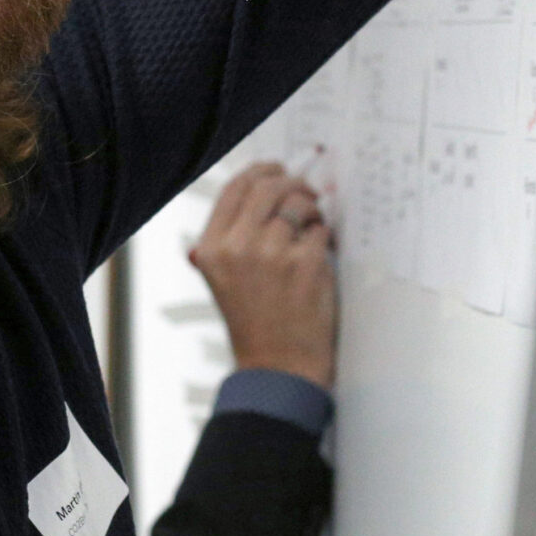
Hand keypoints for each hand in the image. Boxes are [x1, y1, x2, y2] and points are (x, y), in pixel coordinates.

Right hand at [188, 163, 337, 390]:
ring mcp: (271, 254)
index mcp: (211, 248)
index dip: (260, 171)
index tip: (277, 169)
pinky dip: (325, 235)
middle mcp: (236, 247)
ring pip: (299, 203)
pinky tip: (321, 252)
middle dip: (293, 182)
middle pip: (269, 185)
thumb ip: (233, 234)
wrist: (277, 366)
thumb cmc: (255, 320)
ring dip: (312, 210)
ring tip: (314, 226)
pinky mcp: (305, 264)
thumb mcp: (223, 277)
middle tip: (308, 192)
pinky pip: (321, 229)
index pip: (235, 187)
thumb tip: (264, 184)